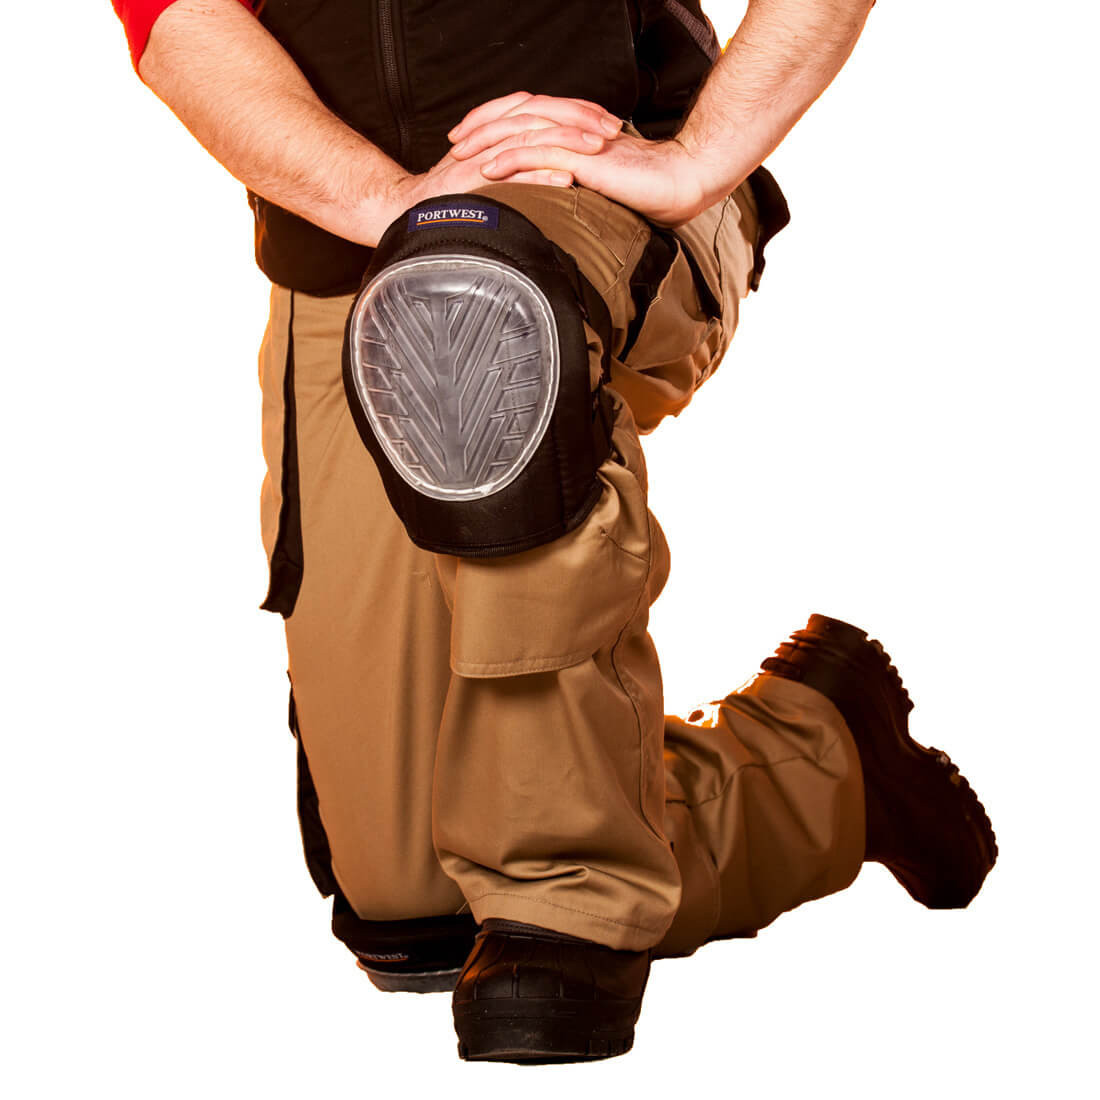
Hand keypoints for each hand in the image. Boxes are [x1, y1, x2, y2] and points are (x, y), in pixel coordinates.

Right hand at [365, 92, 623, 241]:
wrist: (408, 212)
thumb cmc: (450, 199)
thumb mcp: (491, 174)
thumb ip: (520, 164)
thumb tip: (561, 168)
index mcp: (497, 132)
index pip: (543, 109)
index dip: (577, 111)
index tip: (607, 121)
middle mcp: (490, 138)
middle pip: (542, 115)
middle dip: (580, 119)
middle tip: (612, 129)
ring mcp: (481, 157)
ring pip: (531, 138)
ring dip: (568, 142)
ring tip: (597, 147)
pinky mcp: (474, 181)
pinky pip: (510, 174)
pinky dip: (540, 174)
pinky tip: (565, 177)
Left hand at [474, 128, 713, 226]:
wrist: (678, 184)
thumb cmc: (647, 190)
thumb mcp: (600, 186)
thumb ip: (575, 183)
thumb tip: (551, 197)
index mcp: (574, 132)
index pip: (526, 118)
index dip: (494, 124)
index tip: (469, 139)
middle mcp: (572, 129)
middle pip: (516, 117)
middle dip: (481, 127)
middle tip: (455, 141)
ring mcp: (577, 140)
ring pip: (522, 130)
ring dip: (488, 141)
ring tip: (462, 154)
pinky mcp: (583, 156)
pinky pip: (540, 152)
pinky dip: (512, 158)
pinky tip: (491, 167)